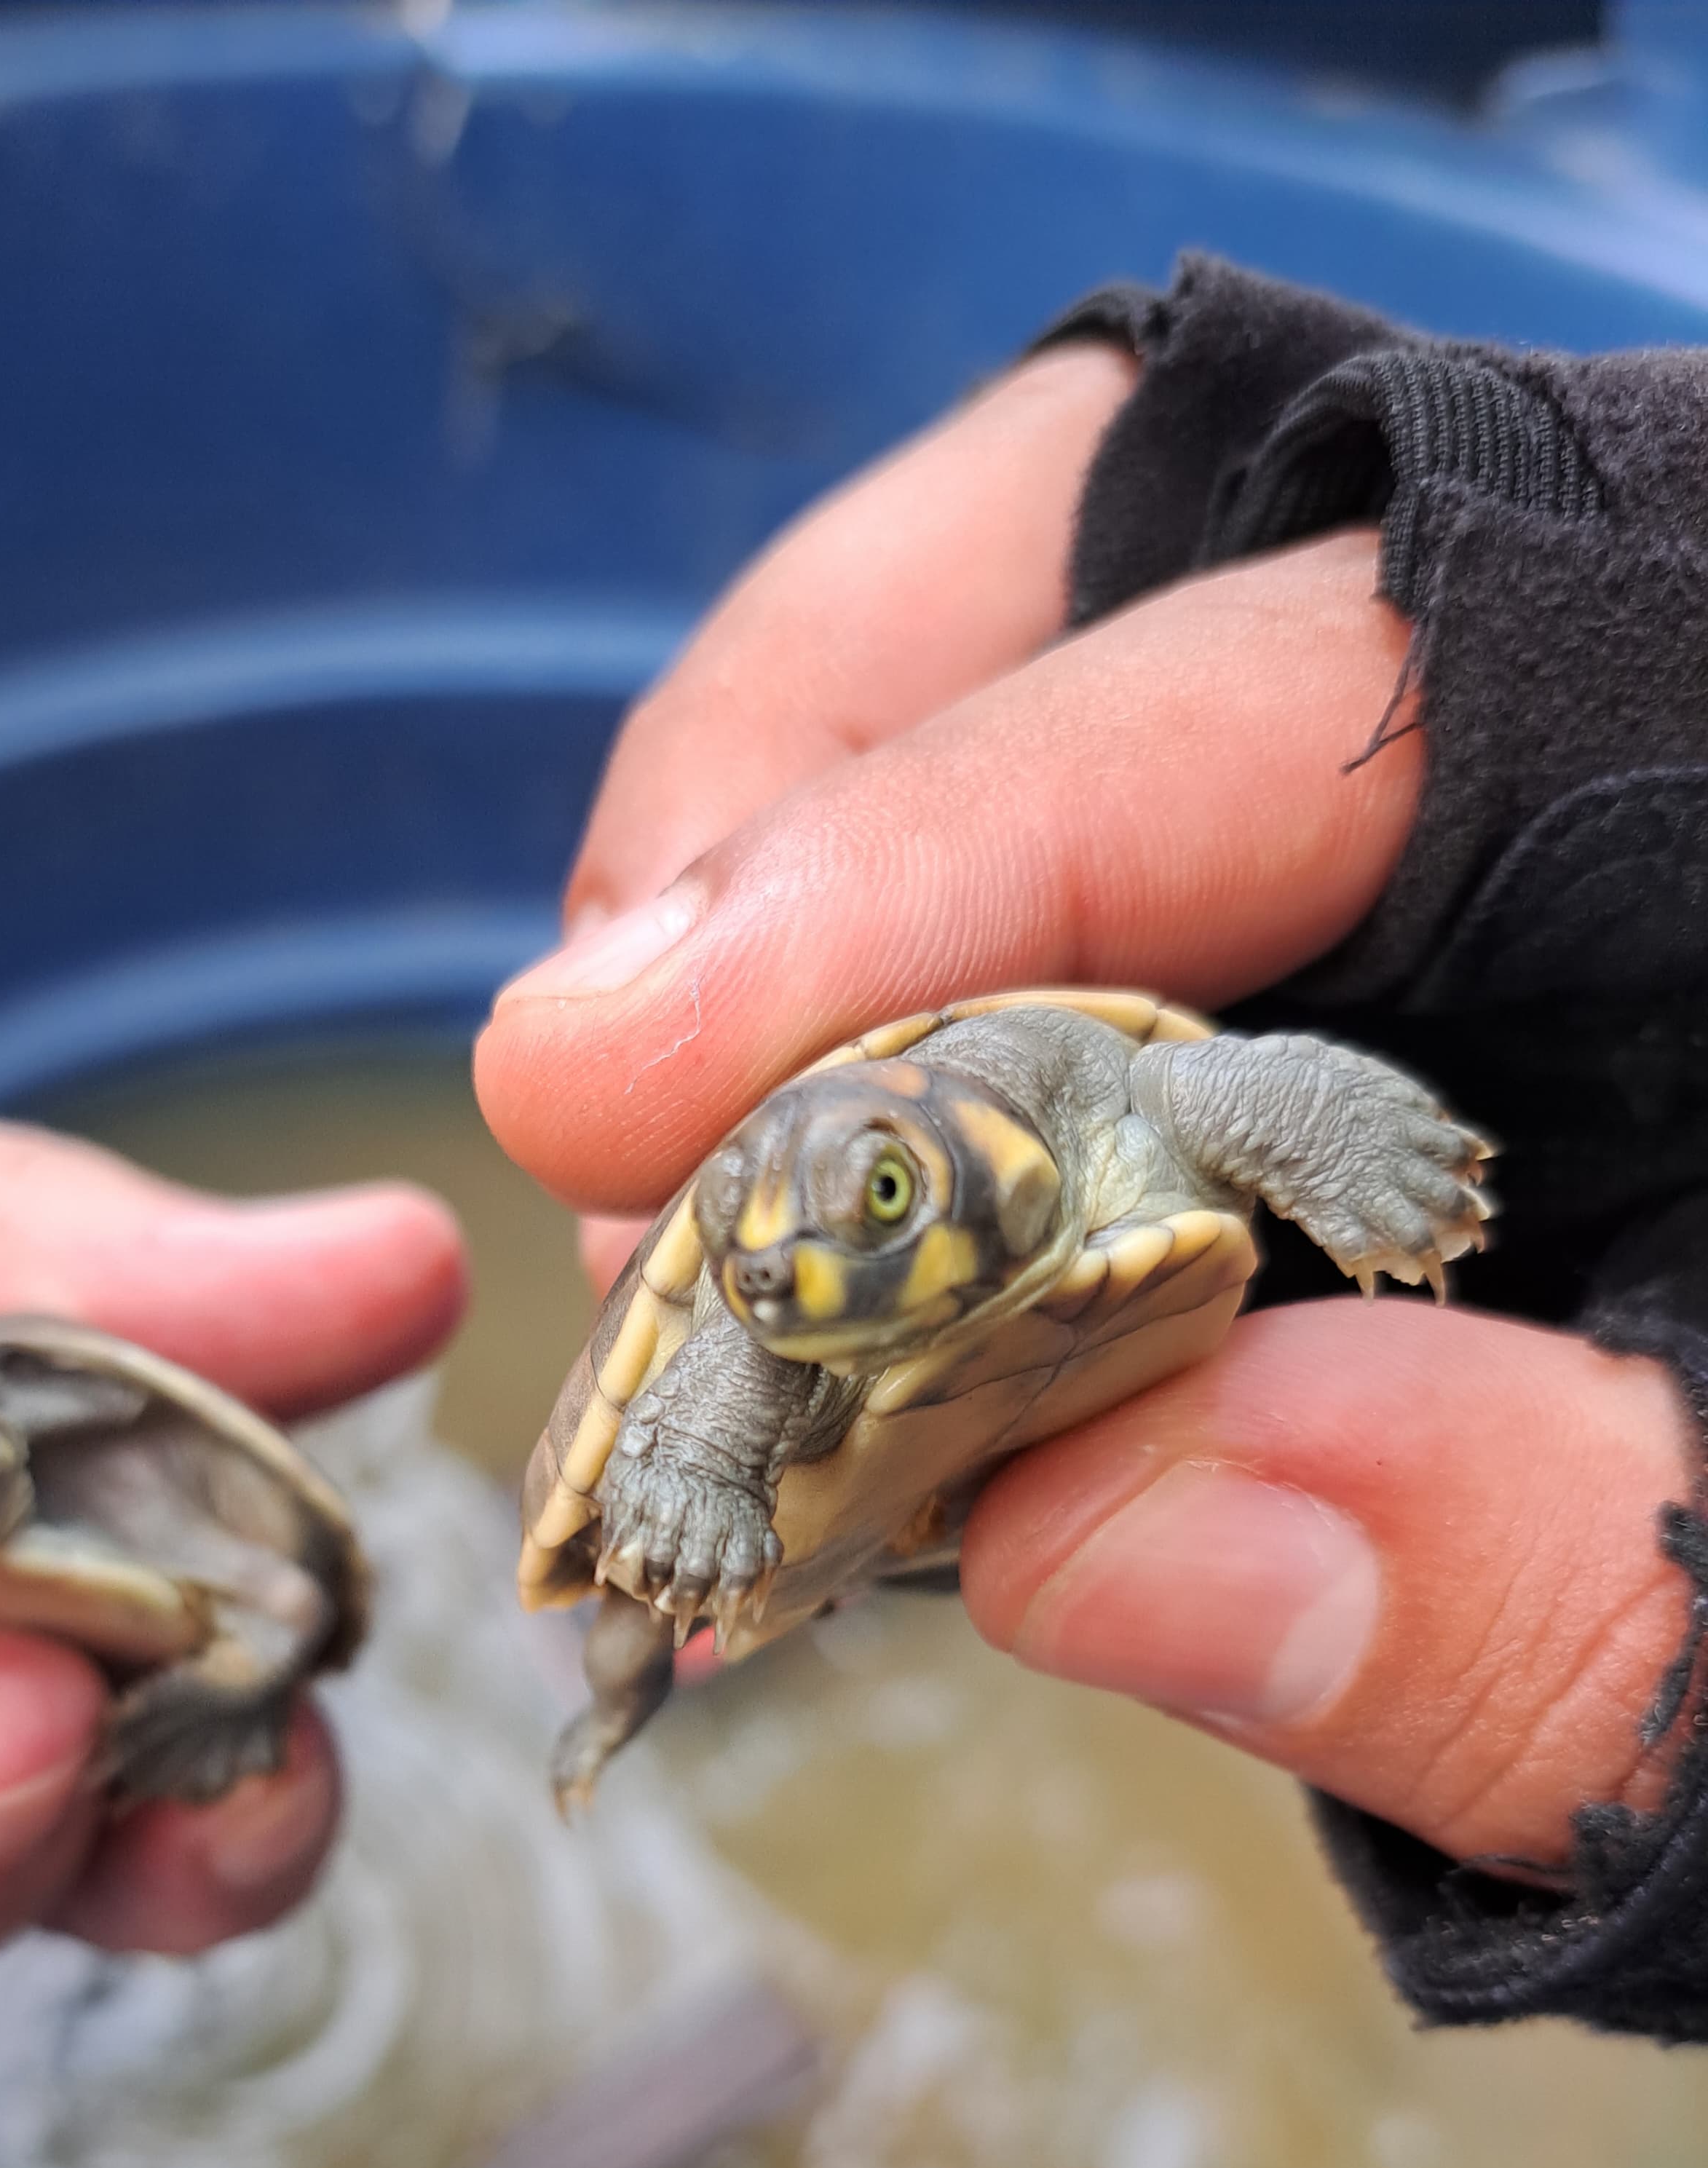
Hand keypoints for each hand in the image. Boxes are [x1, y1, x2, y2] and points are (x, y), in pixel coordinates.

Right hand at [475, 348, 1694, 1889]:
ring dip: (776, 908)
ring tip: (661, 1208)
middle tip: (604, 1128)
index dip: (951, 858)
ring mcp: (1414, 793)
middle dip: (801, 806)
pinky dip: (849, 1017)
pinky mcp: (1295, 915)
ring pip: (1016, 652)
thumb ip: (1557, 1606)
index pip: (1337, 690)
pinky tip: (784, 1225)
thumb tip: (1093, 1543)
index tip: (625, 1082)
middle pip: (1114, 534)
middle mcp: (1590, 697)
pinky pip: (1015, 861)